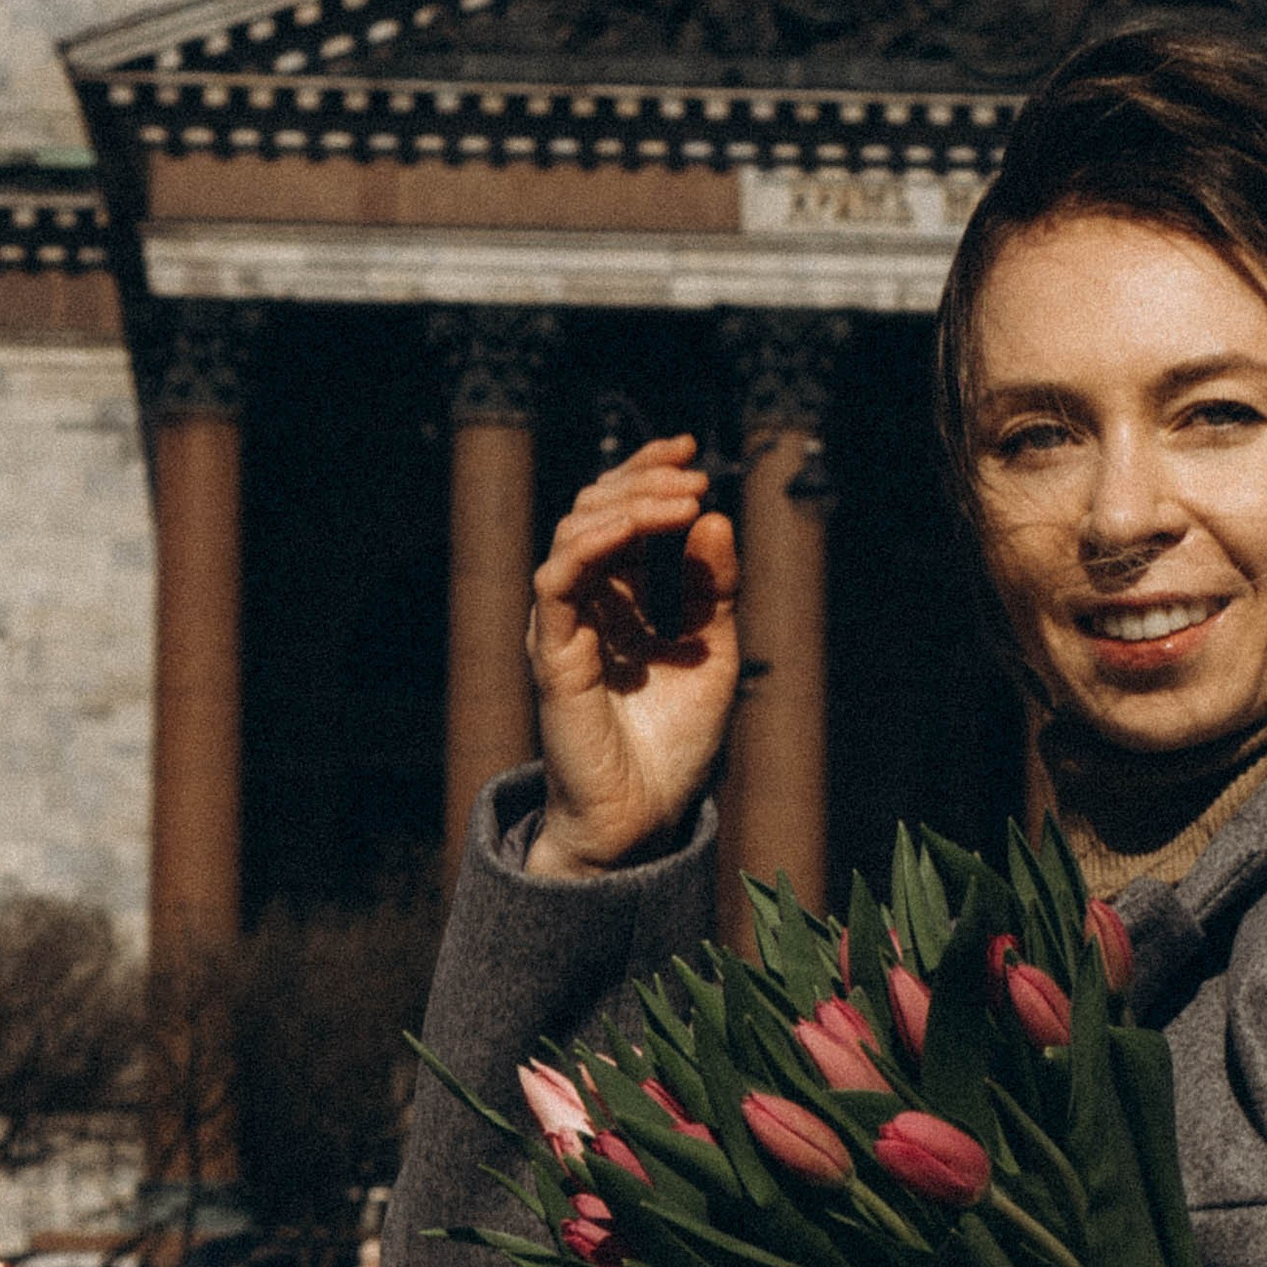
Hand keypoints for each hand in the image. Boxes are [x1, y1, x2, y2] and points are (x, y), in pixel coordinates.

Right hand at [526, 436, 739, 878]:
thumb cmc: (675, 745)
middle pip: (594, 511)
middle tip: (693, 473)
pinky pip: (557, 581)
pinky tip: (639, 527)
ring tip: (682, 497)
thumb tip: (713, 517)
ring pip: (573, 534)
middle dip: (643, 480)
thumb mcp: (713, 653)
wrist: (647, 818)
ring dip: (628, 504)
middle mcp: (585, 607)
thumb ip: (711, 591)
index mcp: (618, 602)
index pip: (619, 514)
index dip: (647, 473)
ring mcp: (564, 627)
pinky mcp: (553, 654)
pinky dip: (594, 544)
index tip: (691, 448)